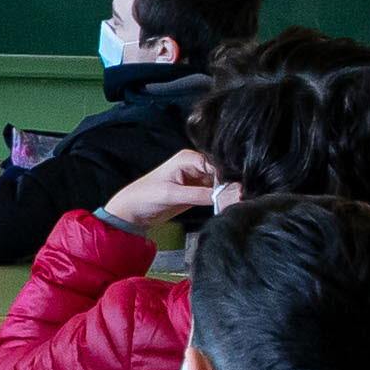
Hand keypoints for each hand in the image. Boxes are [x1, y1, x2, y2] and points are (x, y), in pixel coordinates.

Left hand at [102, 150, 228, 228]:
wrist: (132, 211)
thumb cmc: (144, 197)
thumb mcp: (172, 194)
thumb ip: (199, 195)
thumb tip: (225, 195)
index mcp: (188, 158)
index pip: (216, 164)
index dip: (227, 177)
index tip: (237, 189)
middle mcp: (195, 165)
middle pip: (222, 174)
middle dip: (228, 186)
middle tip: (237, 198)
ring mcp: (198, 178)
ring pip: (221, 185)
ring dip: (226, 193)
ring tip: (232, 202)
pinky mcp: (198, 192)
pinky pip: (215, 194)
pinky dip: (220, 200)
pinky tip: (225, 204)